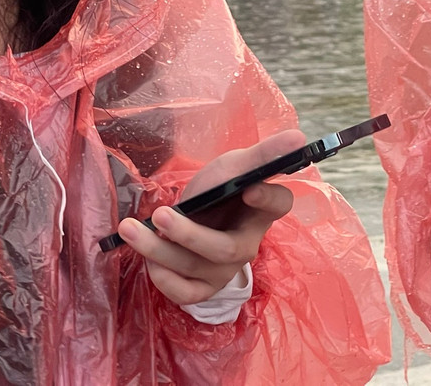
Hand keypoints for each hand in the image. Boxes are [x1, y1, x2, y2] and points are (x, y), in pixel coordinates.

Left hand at [117, 128, 300, 305]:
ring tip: (130, 228)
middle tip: (160, 214)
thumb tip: (299, 137)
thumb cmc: (221, 189)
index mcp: (262, 210)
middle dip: (189, 234)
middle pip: (225, 249)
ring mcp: (224, 271)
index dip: (268, 199)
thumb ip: (263, 153)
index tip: (250, 188)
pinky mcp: (203, 288)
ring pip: (195, 269)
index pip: (278, 205)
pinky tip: (147, 260)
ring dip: (159, 250)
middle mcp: (247, 245)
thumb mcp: (236, 165)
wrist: (201, 215)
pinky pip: (184, 293)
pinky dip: (162, 278)